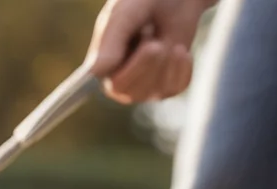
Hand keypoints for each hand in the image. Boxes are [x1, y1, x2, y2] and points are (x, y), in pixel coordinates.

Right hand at [86, 0, 214, 103]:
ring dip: (164, 61)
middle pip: (131, 92)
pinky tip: (178, 51)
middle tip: (153, 40)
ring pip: (154, 91)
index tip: (147, 51)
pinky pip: (176, 88)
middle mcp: (117, 83)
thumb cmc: (140, 2)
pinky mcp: (166, 87)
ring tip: (160, 40)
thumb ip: (110, 41)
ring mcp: (142, 89)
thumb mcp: (125, 14)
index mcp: (101, 67)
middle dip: (148, 63)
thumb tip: (95, 73)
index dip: (131, 71)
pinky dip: (182, 67)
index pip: (112, 84)